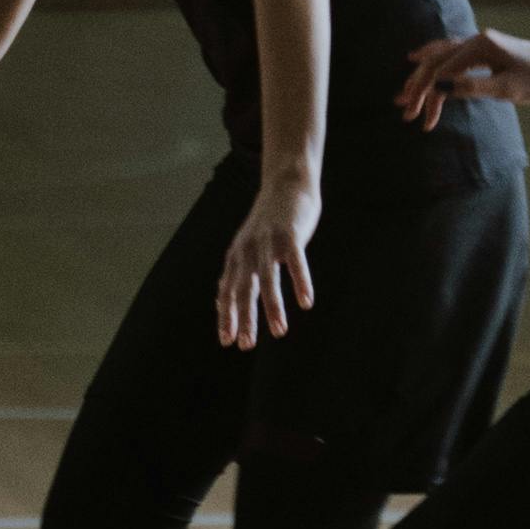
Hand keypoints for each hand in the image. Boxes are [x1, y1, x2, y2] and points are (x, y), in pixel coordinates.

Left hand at [217, 174, 319, 349]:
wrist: (286, 183)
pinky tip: (306, 302)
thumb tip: (222, 304)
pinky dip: (300, 282)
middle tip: (246, 345)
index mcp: (237, 256)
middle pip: (244, 289)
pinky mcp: (290, 235)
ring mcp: (269, 242)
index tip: (227, 341)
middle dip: (245, 319)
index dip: (227, 316)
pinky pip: (295, 263)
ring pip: (268, 279)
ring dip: (273, 307)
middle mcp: (249, 250)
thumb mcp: (247, 247)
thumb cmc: (269, 222)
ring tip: (280, 332)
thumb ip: (237, 274)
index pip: (228, 291)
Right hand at [398, 28, 529, 129]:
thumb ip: (473, 87)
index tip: (416, 117)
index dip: (424, 94)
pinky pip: (451, 56)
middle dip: (417, 87)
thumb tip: (440, 88)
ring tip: (405, 98)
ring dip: (423, 78)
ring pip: (441, 58)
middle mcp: (475, 41)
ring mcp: (479, 44)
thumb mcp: (507, 88)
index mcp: (479, 47)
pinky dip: (435, 66)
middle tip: (404, 110)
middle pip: (436, 62)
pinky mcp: (484, 52)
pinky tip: (422, 68)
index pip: (441, 71)